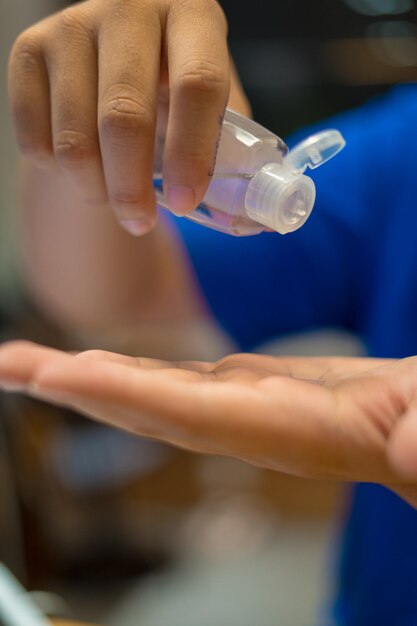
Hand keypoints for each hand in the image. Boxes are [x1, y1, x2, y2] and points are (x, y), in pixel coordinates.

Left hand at [1, 341, 416, 504]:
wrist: (410, 420)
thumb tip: (413, 448)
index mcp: (282, 429)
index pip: (190, 415)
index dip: (124, 396)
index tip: (60, 375)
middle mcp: (242, 422)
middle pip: (144, 408)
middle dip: (74, 389)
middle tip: (8, 366)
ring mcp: (236, 406)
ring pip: (146, 392)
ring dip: (85, 378)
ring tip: (25, 361)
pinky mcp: (240, 389)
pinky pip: (170, 380)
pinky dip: (127, 372)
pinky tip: (95, 363)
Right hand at [8, 0, 248, 234]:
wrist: (110, 60)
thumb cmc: (173, 88)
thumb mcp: (213, 103)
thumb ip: (229, 150)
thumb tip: (250, 216)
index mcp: (191, 15)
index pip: (197, 84)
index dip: (192, 153)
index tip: (184, 202)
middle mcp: (128, 7)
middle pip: (124, 118)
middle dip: (132, 188)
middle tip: (141, 222)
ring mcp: (71, 25)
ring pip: (75, 139)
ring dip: (95, 190)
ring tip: (114, 198)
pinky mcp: (29, 51)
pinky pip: (36, 141)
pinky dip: (60, 174)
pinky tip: (83, 168)